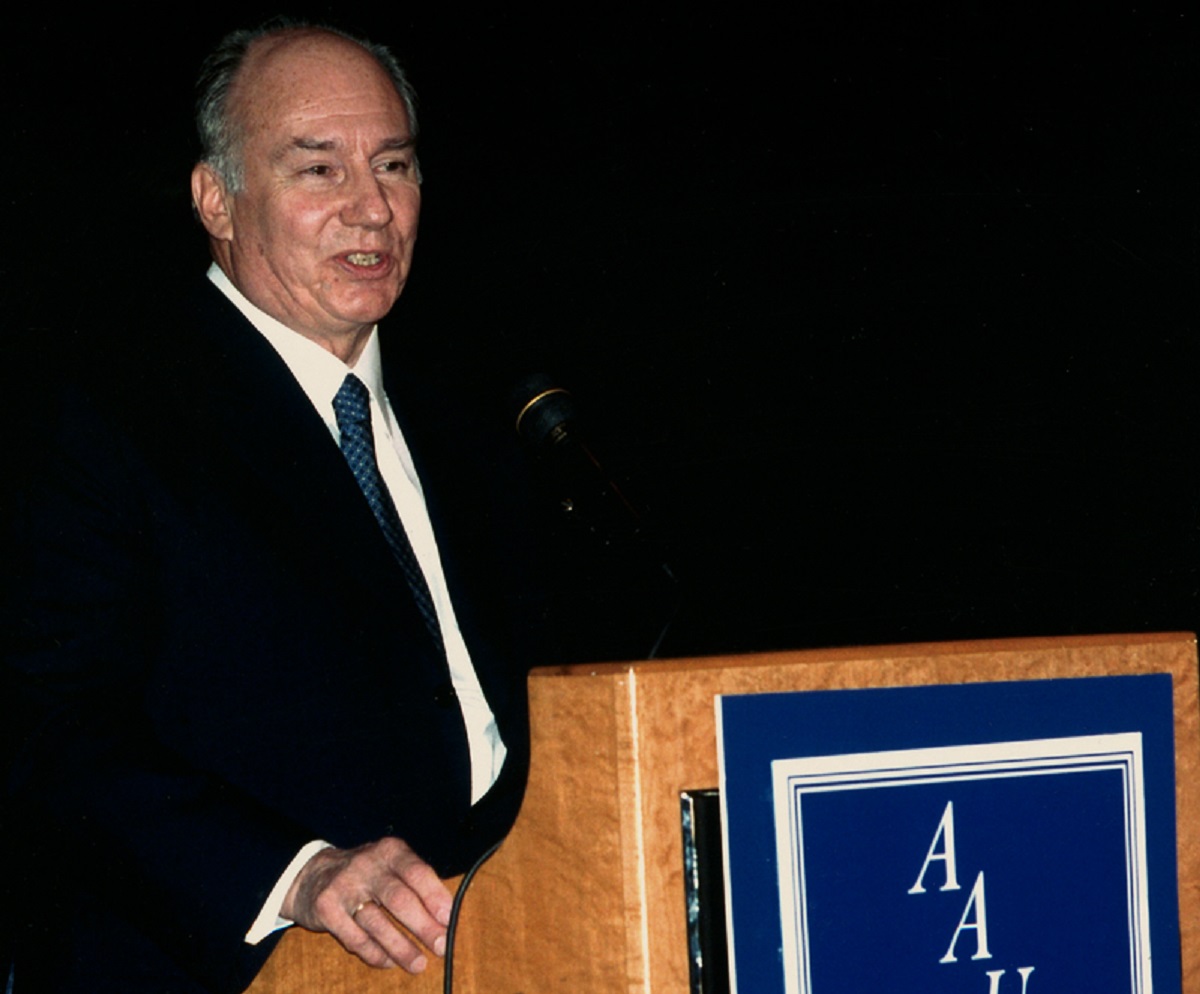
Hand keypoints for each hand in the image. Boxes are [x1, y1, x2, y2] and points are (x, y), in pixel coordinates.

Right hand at [281, 837, 453, 972]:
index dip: (435, 897)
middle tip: (441, 947)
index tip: (449, 919)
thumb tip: (447, 917)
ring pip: (377, 923)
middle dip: (423, 926)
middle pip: (399, 899)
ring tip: (419, 964)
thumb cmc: (367, 875)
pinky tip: (389, 962)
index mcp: (390, 851)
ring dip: (401, 948)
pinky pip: (355, 938)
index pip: (417, 872)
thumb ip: (417, 884)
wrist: (313, 875)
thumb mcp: (391, 866)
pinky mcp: (326, 908)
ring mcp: (344, 886)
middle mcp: (366, 865)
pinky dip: (375, 954)